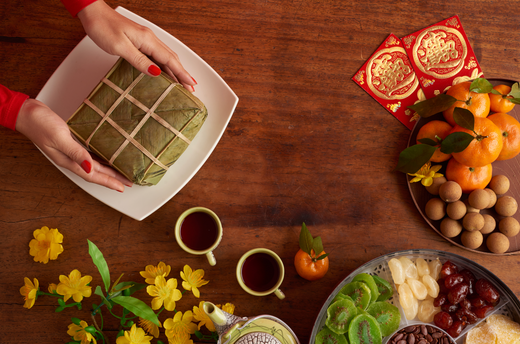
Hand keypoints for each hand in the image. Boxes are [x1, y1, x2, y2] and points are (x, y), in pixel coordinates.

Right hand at [16, 99, 131, 191]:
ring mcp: (71, 151)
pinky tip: (107, 157)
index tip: (121, 187)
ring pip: (94, 164)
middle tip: (128, 182)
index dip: (108, 182)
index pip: (92, 175)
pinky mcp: (72, 142)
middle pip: (96, 172)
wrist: (27, 112)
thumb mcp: (60, 138)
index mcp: (68, 161)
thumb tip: (90, 167)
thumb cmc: (40, 124)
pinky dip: (101, 158)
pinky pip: (90, 154)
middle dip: (112, 178)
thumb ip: (76, 153)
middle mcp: (71, 158)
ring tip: (121, 173)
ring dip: (108, 170)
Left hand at [77, 0, 196, 90]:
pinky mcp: (140, 41)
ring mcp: (146, 39)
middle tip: (191, 88)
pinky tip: (166, 72)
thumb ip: (139, 60)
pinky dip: (166, 65)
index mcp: (148, 40)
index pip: (170, 59)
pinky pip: (158, 55)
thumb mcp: (120, 47)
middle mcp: (150, 39)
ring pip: (166, 57)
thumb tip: (156, 72)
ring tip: (182, 83)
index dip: (181, 73)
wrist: (93, 13)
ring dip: (176, 70)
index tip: (190, 84)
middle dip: (183, 74)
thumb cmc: (103, 27)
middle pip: (172, 59)